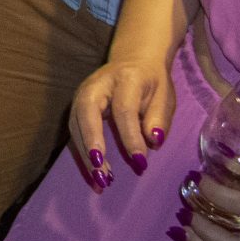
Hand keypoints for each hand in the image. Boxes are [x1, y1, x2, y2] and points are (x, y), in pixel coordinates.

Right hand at [67, 57, 174, 187]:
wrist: (134, 60)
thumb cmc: (152, 81)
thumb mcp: (164, 96)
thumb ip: (158, 118)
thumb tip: (152, 142)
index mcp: (125, 79)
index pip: (124, 110)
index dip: (130, 137)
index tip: (140, 163)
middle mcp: (96, 85)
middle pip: (87, 114)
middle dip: (92, 144)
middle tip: (103, 173)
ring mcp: (81, 94)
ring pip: (75, 125)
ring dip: (85, 154)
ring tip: (101, 181)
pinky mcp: (76, 106)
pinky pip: (74, 131)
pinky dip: (82, 154)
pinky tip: (94, 172)